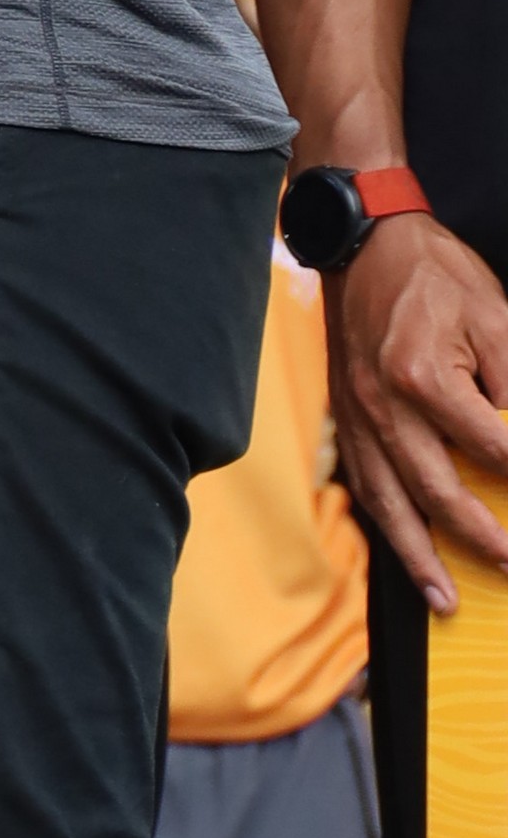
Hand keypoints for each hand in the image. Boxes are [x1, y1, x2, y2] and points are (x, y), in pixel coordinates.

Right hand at [327, 212, 507, 611]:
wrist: (365, 240)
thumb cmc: (434, 273)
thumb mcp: (495, 316)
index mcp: (424, 376)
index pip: (490, 448)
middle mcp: (384, 404)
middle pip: (434, 489)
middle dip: (475, 538)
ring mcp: (358, 413)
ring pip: (388, 499)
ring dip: (417, 553)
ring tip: (441, 597)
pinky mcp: (345, 412)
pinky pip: (362, 479)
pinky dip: (383, 519)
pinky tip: (401, 543)